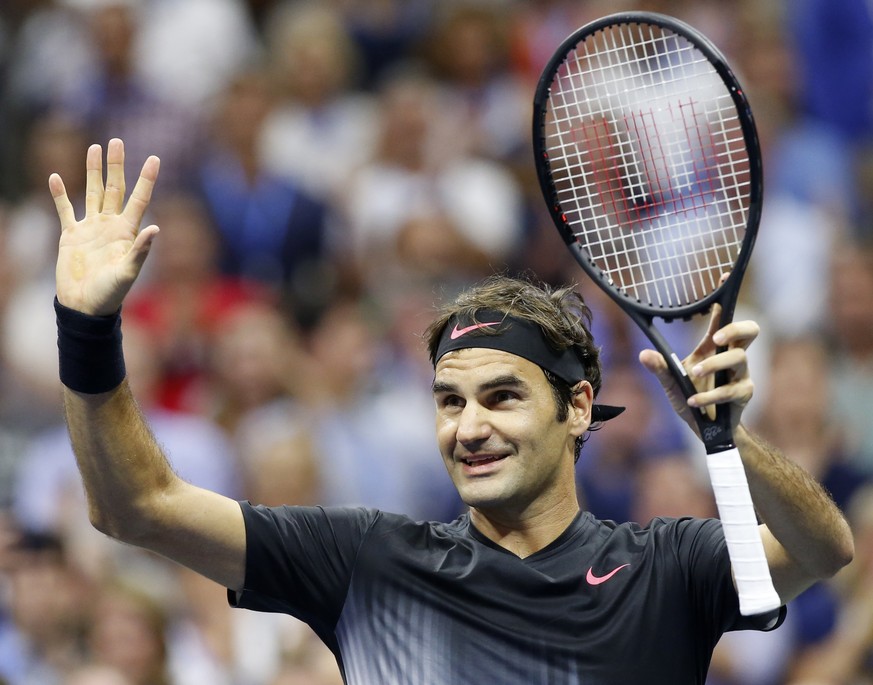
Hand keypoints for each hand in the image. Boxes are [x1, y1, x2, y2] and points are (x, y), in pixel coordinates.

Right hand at [52, 138, 159, 315]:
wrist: (85, 306)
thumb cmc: (110, 293)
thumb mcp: (128, 272)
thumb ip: (141, 251)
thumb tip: (156, 229)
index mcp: (126, 232)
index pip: (139, 199)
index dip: (147, 179)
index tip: (154, 158)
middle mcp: (110, 225)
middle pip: (115, 188)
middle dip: (116, 165)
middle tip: (116, 141)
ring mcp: (90, 228)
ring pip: (93, 192)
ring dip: (93, 171)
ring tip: (94, 148)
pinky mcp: (70, 236)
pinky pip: (64, 210)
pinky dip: (60, 194)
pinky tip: (56, 177)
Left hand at [639, 304, 757, 435]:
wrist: (706, 430)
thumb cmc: (691, 399)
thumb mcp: (671, 381)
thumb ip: (660, 367)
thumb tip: (643, 354)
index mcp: (713, 348)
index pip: (723, 318)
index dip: (724, 298)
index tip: (722, 278)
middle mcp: (731, 357)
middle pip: (750, 331)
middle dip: (736, 329)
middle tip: (715, 337)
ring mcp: (741, 375)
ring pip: (739, 360)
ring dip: (714, 365)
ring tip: (693, 373)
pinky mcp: (743, 394)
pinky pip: (730, 391)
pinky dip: (708, 396)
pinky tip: (692, 401)